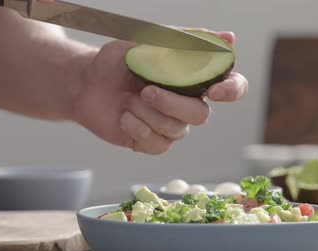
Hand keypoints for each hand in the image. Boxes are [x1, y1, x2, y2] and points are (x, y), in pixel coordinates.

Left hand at [71, 31, 247, 154]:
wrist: (86, 82)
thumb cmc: (118, 60)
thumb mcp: (149, 42)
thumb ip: (186, 41)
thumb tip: (228, 37)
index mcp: (194, 79)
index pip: (231, 87)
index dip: (231, 91)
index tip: (214, 91)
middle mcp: (186, 104)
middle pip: (200, 116)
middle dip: (172, 104)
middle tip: (146, 90)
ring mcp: (168, 125)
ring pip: (175, 130)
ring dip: (147, 114)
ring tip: (128, 100)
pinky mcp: (150, 142)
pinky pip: (156, 145)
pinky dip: (137, 129)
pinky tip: (123, 117)